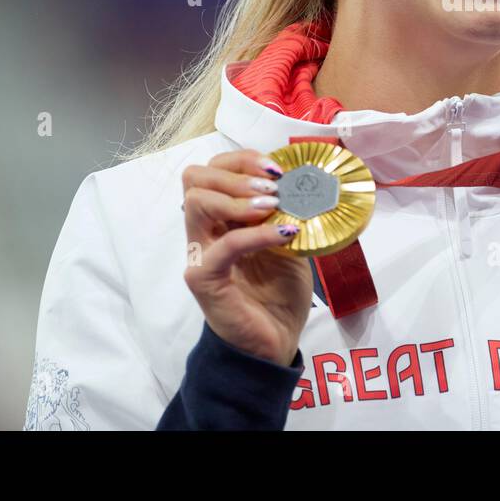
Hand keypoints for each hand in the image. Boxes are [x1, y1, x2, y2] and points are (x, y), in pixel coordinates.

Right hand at [180, 149, 312, 366]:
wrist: (275, 341)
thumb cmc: (278, 292)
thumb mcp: (288, 241)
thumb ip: (286, 213)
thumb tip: (305, 181)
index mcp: (220, 218)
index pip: (211, 170)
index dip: (241, 160)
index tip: (276, 169)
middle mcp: (202, 231)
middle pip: (194, 177)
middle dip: (236, 172)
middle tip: (272, 187)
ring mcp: (199, 254)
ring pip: (195, 201)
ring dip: (238, 197)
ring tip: (272, 205)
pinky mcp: (205, 279)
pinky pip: (224, 246)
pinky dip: (256, 234)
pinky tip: (283, 234)